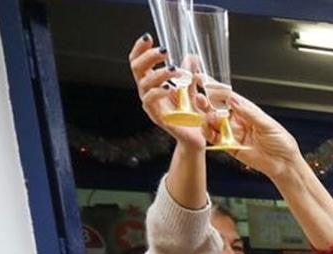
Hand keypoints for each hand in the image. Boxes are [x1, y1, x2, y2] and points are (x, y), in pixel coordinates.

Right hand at [128, 34, 204, 150]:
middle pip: (137, 68)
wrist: (195, 137)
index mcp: (152, 82)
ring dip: (159, 73)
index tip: (149, 37)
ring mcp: (150, 104)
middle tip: (165, 51)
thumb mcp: (191, 89)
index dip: (141, 49)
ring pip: (144, 83)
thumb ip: (189, 73)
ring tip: (174, 69)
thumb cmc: (191, 114)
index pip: (139, 61)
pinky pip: (150, 101)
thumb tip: (191, 55)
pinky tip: (169, 88)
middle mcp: (148, 91)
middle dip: (149, 56)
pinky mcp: (155, 116)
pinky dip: (158, 92)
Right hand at [206, 92, 301, 177]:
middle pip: (217, 108)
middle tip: (200, 98)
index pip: (228, 96)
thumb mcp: (267, 124)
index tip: (203, 79)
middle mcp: (238, 120)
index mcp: (247, 110)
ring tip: (207, 117)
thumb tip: (233, 100)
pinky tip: (207, 129)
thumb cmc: (281, 142)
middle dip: (206, 102)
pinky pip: (215, 139)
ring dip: (207, 118)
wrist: (284, 163)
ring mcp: (233, 133)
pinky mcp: (230, 147)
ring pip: (213, 123)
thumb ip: (249, 113)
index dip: (215, 88)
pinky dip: (208, 133)